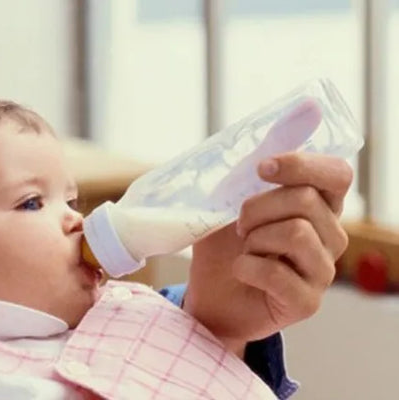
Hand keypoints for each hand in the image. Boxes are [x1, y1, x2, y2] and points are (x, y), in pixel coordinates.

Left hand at [184, 153, 351, 354]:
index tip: (262, 168)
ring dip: (254, 239)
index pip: (336, 174)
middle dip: (257, 207)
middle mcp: (330, 236)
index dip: (302, 165)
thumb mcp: (226, 206)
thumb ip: (246, 177)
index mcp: (317, 206)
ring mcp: (323, 271)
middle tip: (239, 225)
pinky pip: (276, 274)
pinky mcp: (307, 302)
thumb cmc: (223, 248)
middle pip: (306, 200)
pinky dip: (245, 268)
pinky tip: (241, 272)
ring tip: (244, 250)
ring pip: (296, 233)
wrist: (209, 296)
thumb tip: (267, 137)